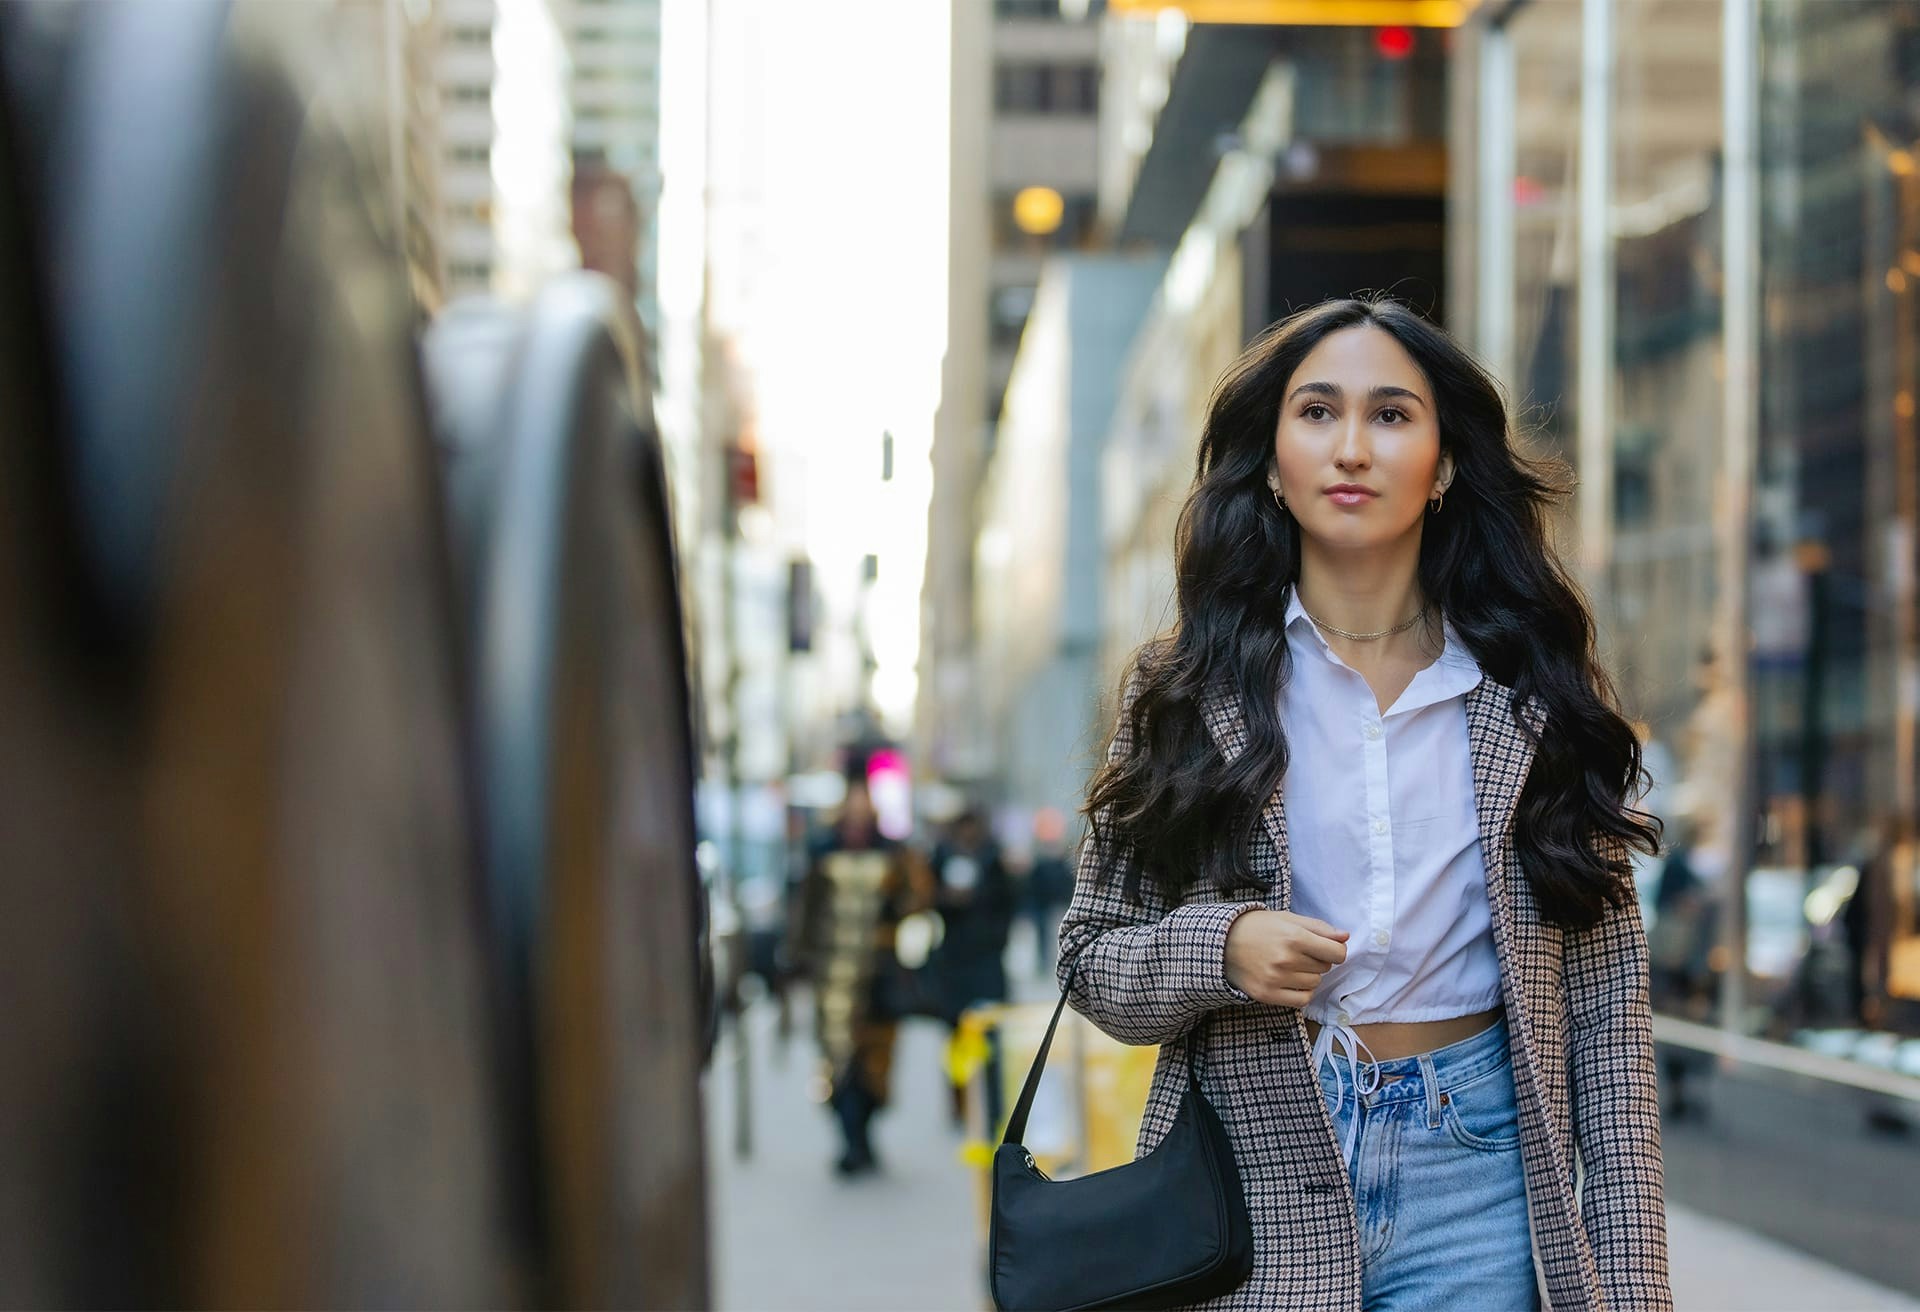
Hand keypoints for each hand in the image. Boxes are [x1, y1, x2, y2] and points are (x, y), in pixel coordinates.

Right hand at [1223, 910, 1348, 1007]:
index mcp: (1294, 937)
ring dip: (1308, 975)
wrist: (1222, 942)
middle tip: (1297, 952)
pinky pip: (1302, 999)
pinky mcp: (1267, 994)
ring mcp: (1276, 979)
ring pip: (1315, 983)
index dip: (1335, 950)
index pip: (1337, 953)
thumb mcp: (1288, 918)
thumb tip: (1345, 937)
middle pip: (1325, 968)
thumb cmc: (1257, 927)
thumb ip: (1319, 928)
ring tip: (1290, 964)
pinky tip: (1291, 981)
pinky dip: (1302, 992)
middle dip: (1317, 960)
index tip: (1326, 948)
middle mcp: (1286, 959)